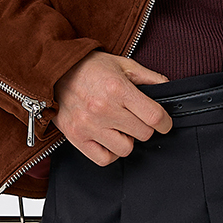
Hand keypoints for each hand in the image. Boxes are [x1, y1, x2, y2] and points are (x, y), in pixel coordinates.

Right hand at [51, 49, 173, 165]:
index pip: (154, 116)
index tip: (164, 123)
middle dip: (145, 127)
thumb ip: (149, 77)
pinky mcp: (76, 137)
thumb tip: (168, 88)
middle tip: (137, 118)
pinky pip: (104, 159)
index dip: (165, 122)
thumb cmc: (90, 66)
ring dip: (128, 140)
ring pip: (125, 149)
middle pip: (143, 134)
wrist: (54, 71)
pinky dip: (111, 153)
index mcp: (118, 89)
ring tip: (120, 127)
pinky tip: (109, 139)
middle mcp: (104, 109)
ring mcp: (89, 125)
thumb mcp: (123, 64)